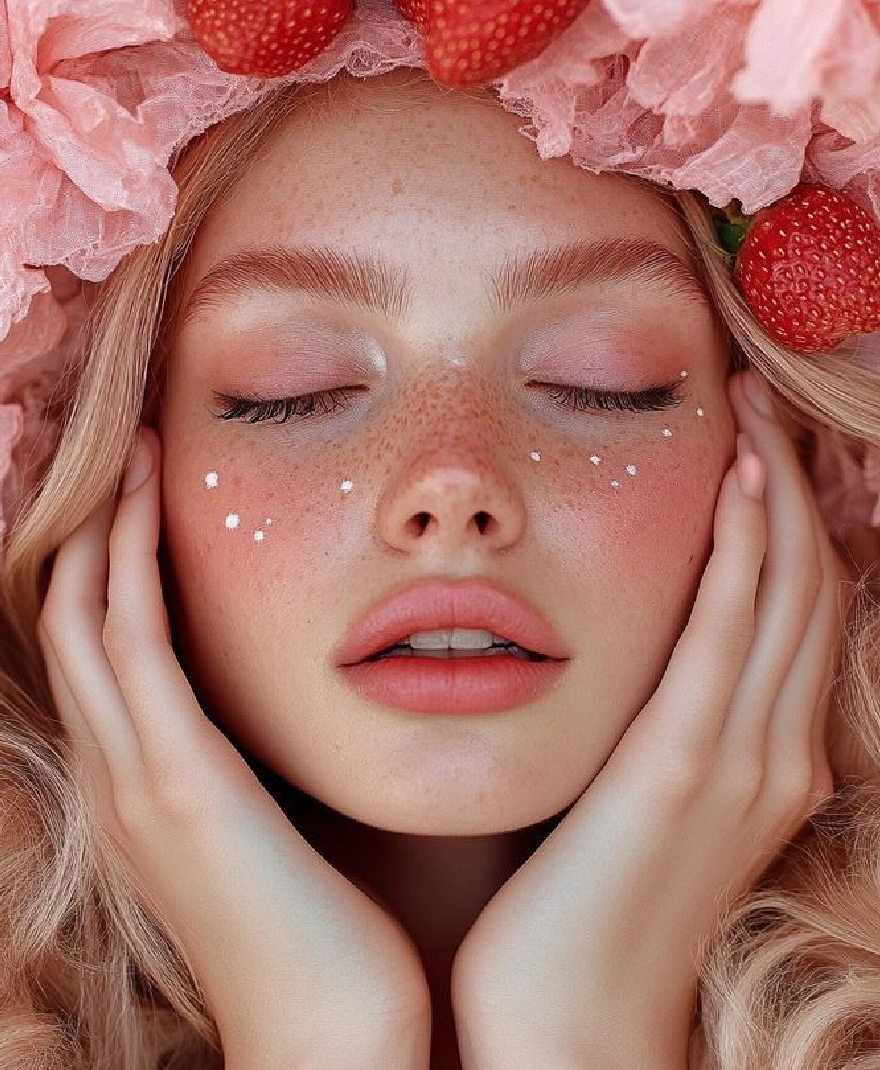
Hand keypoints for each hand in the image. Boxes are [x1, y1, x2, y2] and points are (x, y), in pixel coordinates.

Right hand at [38, 428, 430, 1068]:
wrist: (340, 1040)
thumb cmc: (338, 936)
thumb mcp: (293, 831)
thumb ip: (286, 764)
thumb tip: (338, 694)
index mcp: (153, 789)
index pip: (107, 652)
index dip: (116, 566)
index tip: (158, 495)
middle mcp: (125, 778)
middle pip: (75, 621)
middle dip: (97, 532)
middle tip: (137, 454)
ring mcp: (138, 780)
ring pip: (85, 619)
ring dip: (106, 529)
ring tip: (141, 454)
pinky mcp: (176, 782)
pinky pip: (130, 642)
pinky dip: (130, 565)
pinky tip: (152, 503)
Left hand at [451, 370, 844, 1068]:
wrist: (565, 1024)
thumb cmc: (581, 909)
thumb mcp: (634, 801)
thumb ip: (654, 727)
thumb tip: (634, 658)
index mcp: (764, 757)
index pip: (798, 609)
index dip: (791, 517)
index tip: (753, 441)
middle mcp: (775, 750)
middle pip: (809, 584)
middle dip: (792, 482)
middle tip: (757, 400)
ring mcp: (742, 761)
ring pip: (786, 594)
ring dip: (774, 493)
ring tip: (749, 412)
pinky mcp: (684, 768)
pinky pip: (730, 636)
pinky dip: (744, 554)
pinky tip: (736, 487)